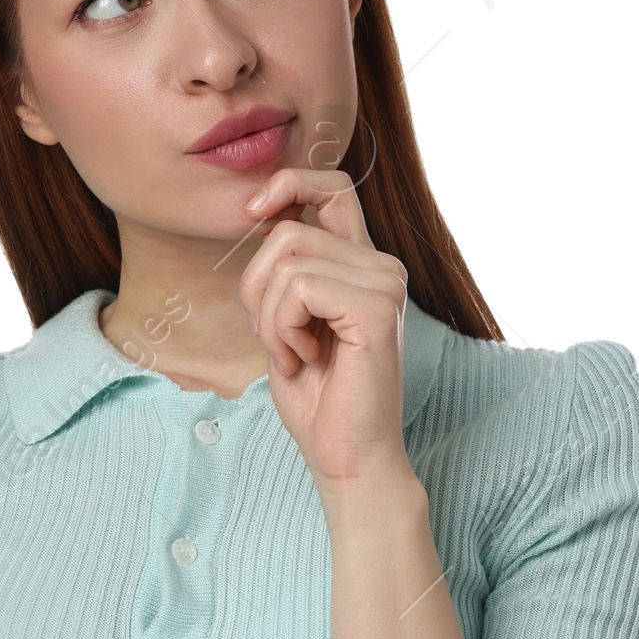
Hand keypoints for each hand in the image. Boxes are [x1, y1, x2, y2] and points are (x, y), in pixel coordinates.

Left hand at [237, 167, 414, 492]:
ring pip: (286, 260)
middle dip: (256, 289)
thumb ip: (283, 269)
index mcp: (361, 263)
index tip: (253, 211)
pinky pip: (298, 288)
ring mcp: (385, 284)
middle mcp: (381, 265)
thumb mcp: (286, 319)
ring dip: (269, 318)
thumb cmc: (317, 396)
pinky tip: (304, 360)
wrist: (346, 456)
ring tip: (295, 354)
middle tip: (279, 339)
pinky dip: (282, 330)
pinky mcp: (377, 309)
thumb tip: (258, 213)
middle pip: (286, 231)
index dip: (289, 182)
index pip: (332, 185)